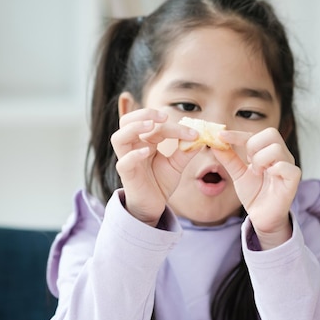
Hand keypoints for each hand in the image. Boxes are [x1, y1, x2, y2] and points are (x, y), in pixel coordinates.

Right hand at [110, 109, 198, 225]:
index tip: (194, 132)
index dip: (175, 126)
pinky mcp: (126, 175)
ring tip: (151, 126)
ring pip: (119, 137)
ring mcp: (127, 160)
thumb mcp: (176, 165)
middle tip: (163, 116)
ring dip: (134, 128)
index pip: (156, 126)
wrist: (154, 206)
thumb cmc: (160, 183)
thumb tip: (201, 137)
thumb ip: (185, 151)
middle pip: (127, 121)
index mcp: (144, 141)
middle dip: (144, 114)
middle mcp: (133, 147)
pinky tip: (147, 151)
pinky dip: (134, 155)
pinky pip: (124, 162)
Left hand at [213, 128, 300, 248]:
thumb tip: (215, 143)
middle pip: (271, 133)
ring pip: (277, 149)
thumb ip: (229, 158)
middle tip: (247, 161)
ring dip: (261, 159)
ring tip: (257, 172)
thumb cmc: (254, 194)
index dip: (237, 134)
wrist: (262, 217)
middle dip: (253, 145)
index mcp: (268, 151)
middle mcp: (281, 155)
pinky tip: (268, 176)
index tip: (220, 136)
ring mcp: (289, 166)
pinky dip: (275, 169)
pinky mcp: (293, 180)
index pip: (255, 134)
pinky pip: (287, 167)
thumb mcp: (238, 174)